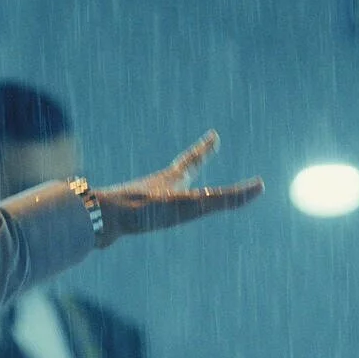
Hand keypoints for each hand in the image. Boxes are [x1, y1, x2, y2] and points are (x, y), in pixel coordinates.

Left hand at [91, 132, 263, 248]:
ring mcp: (134, 202)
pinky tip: (133, 222)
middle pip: (174, 174)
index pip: (192, 161)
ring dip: (162, 190)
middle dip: (189, 165)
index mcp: (169, 181)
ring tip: (165, 191)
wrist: (98, 218)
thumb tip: (260, 187)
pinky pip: (133, 216)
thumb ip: (225, 198)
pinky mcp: (119, 220)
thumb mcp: (191, 204)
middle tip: (196, 156)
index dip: (205, 150)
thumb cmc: (145, 210)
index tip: (213, 135)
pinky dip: (140, 215)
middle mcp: (151, 187)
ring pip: (152, 194)